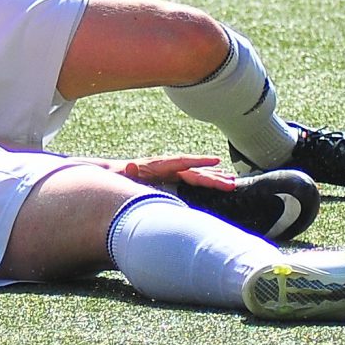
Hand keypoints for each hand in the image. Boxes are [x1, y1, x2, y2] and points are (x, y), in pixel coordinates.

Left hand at [114, 153, 235, 189]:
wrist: (112, 173)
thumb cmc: (117, 176)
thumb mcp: (120, 174)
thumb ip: (128, 172)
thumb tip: (132, 167)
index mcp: (157, 165)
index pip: (181, 162)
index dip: (198, 161)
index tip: (215, 161)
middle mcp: (167, 167)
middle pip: (193, 172)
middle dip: (212, 177)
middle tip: (231, 183)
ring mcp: (170, 172)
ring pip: (196, 175)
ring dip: (213, 178)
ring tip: (232, 182)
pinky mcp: (171, 178)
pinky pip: (192, 180)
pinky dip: (206, 180)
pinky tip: (219, 182)